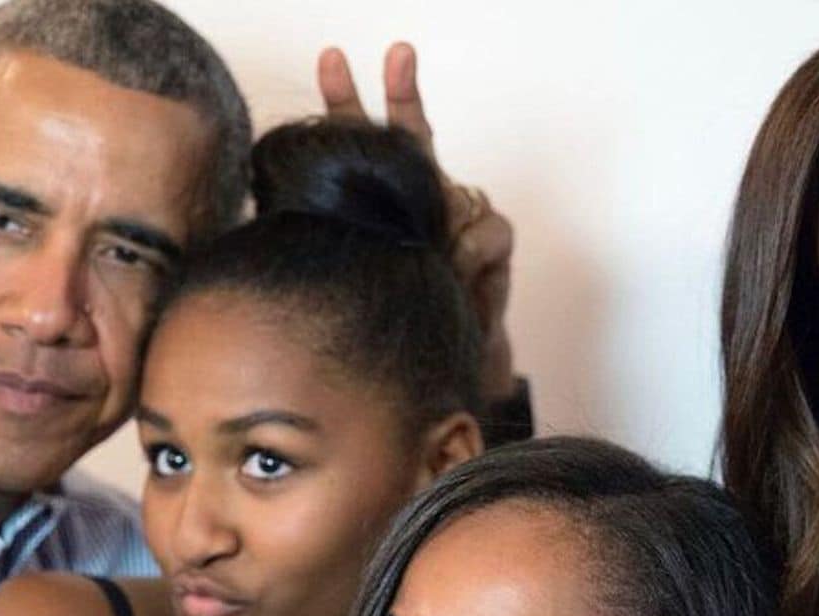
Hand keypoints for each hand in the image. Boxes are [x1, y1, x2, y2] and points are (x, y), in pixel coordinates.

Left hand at [318, 44, 516, 402]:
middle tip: (396, 51)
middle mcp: (424, 194)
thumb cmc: (395, 317)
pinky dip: (465, 254)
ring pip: (451, 190)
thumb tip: (323, 221)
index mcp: (383, 197)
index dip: (345, 100)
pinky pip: (482, 230)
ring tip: (430, 262)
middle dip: (402, 90)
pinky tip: (455, 275)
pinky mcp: (494, 238)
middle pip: (413, 134)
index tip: (330, 58)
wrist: (442, 362)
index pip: (364, 143)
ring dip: (437, 224)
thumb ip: (347, 244)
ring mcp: (461, 212)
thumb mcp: (360, 277)